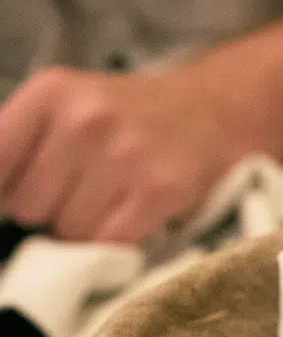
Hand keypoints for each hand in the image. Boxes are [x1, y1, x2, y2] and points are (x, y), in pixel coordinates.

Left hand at [0, 66, 228, 242]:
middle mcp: (85, 120)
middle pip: (29, 207)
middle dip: (49, 209)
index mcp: (51, 93)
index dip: (4, 194)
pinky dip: (114, 240)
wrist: (208, 112)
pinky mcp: (156, 192)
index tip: (19, 200)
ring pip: (68, 231)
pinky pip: (108, 242)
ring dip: (84, 228)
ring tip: (109, 200)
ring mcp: (123, 157)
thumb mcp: (65, 105)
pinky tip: (128, 214)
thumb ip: (19, 144)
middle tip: (80, 190)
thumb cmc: (128, 116)